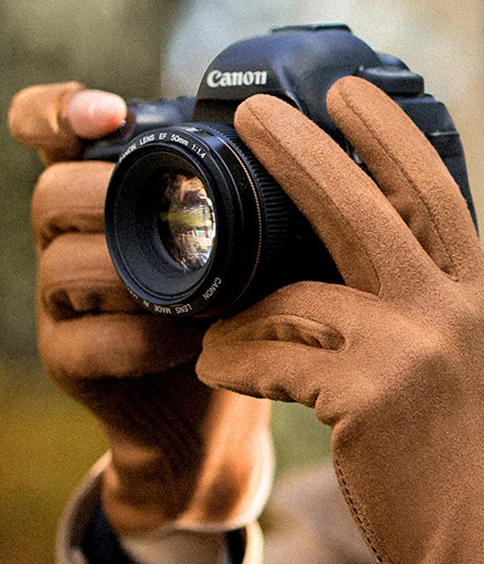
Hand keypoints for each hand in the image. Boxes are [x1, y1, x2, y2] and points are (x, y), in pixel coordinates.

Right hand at [9, 84, 271, 563]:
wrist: (219, 411)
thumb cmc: (241, 318)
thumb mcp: (250, 255)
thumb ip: (251, 208)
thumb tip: (313, 157)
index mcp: (114, 201)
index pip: (49, 134)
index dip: (59, 112)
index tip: (108, 113)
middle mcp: (74, 243)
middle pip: (54, 194)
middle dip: (115, 198)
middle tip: (185, 222)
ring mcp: (64, 306)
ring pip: (64, 266)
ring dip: (140, 276)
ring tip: (203, 293)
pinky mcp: (70, 362)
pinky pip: (90, 342)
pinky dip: (144, 338)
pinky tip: (191, 341)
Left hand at [197, 77, 483, 563]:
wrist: (478, 546)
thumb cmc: (454, 458)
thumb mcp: (455, 366)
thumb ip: (414, 309)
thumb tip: (325, 269)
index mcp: (475, 297)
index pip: (433, 191)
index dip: (387, 136)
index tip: (346, 95)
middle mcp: (452, 311)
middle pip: (366, 206)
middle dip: (305, 152)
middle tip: (255, 116)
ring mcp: (412, 350)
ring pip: (298, 297)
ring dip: (242, 312)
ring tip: (211, 327)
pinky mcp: (368, 397)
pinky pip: (275, 355)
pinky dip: (236, 360)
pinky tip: (220, 367)